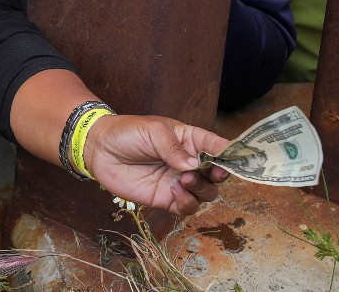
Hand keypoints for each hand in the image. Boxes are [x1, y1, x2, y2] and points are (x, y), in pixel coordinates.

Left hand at [83, 114, 229, 215]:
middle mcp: (188, 162)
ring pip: (206, 193)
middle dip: (218, 175)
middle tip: (208, 172)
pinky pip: (187, 207)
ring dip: (201, 188)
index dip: (230, 153)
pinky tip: (175, 190)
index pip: (217, 147)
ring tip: (183, 178)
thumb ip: (174, 148)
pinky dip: (187, 202)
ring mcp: (179, 182)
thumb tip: (193, 166)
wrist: (99, 149)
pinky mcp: (166, 198)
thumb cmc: (127, 133)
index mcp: (189, 140)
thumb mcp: (153, 131)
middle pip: (216, 175)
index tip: (239, 158)